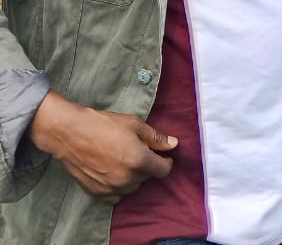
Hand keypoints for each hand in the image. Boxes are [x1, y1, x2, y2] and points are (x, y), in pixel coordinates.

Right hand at [28, 92, 176, 202]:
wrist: (69, 134)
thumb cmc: (102, 125)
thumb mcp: (134, 124)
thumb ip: (156, 137)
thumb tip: (173, 144)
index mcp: (138, 161)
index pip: (163, 170)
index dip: (166, 162)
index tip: (163, 156)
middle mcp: (126, 178)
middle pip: (147, 178)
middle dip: (148, 165)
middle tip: (138, 151)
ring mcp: (110, 188)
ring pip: (133, 187)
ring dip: (133, 177)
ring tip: (123, 160)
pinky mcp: (96, 192)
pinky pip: (116, 196)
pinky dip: (119, 187)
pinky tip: (114, 173)